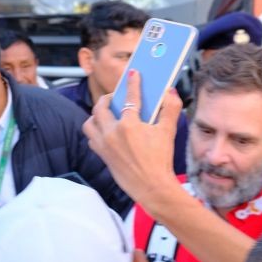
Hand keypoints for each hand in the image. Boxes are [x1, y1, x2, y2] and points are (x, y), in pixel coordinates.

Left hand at [82, 69, 182, 204]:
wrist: (152, 187)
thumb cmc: (160, 161)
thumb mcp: (168, 132)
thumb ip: (170, 109)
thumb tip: (171, 92)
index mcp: (129, 125)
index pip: (130, 97)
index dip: (133, 83)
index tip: (133, 74)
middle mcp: (112, 133)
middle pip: (101, 107)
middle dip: (106, 98)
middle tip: (114, 96)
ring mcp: (104, 145)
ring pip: (90, 123)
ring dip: (96, 115)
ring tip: (106, 113)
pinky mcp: (102, 156)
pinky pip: (91, 138)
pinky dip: (95, 131)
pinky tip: (105, 131)